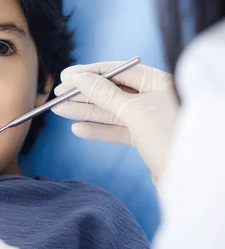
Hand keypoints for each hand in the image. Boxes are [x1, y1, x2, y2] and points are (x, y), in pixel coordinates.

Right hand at [51, 62, 178, 179]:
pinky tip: (78, 129)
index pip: (117, 70)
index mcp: (158, 82)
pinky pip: (116, 130)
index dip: (89, 73)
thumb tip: (79, 79)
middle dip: (83, 94)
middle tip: (57, 96)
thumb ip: (104, 94)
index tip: (65, 77)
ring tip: (58, 110)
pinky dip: (97, 130)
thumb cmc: (170, 137)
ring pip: (110, 112)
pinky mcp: (144, 138)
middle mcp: (154, 97)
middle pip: (111, 91)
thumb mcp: (133, 111)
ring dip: (84, 112)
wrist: (192, 177)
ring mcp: (148, 118)